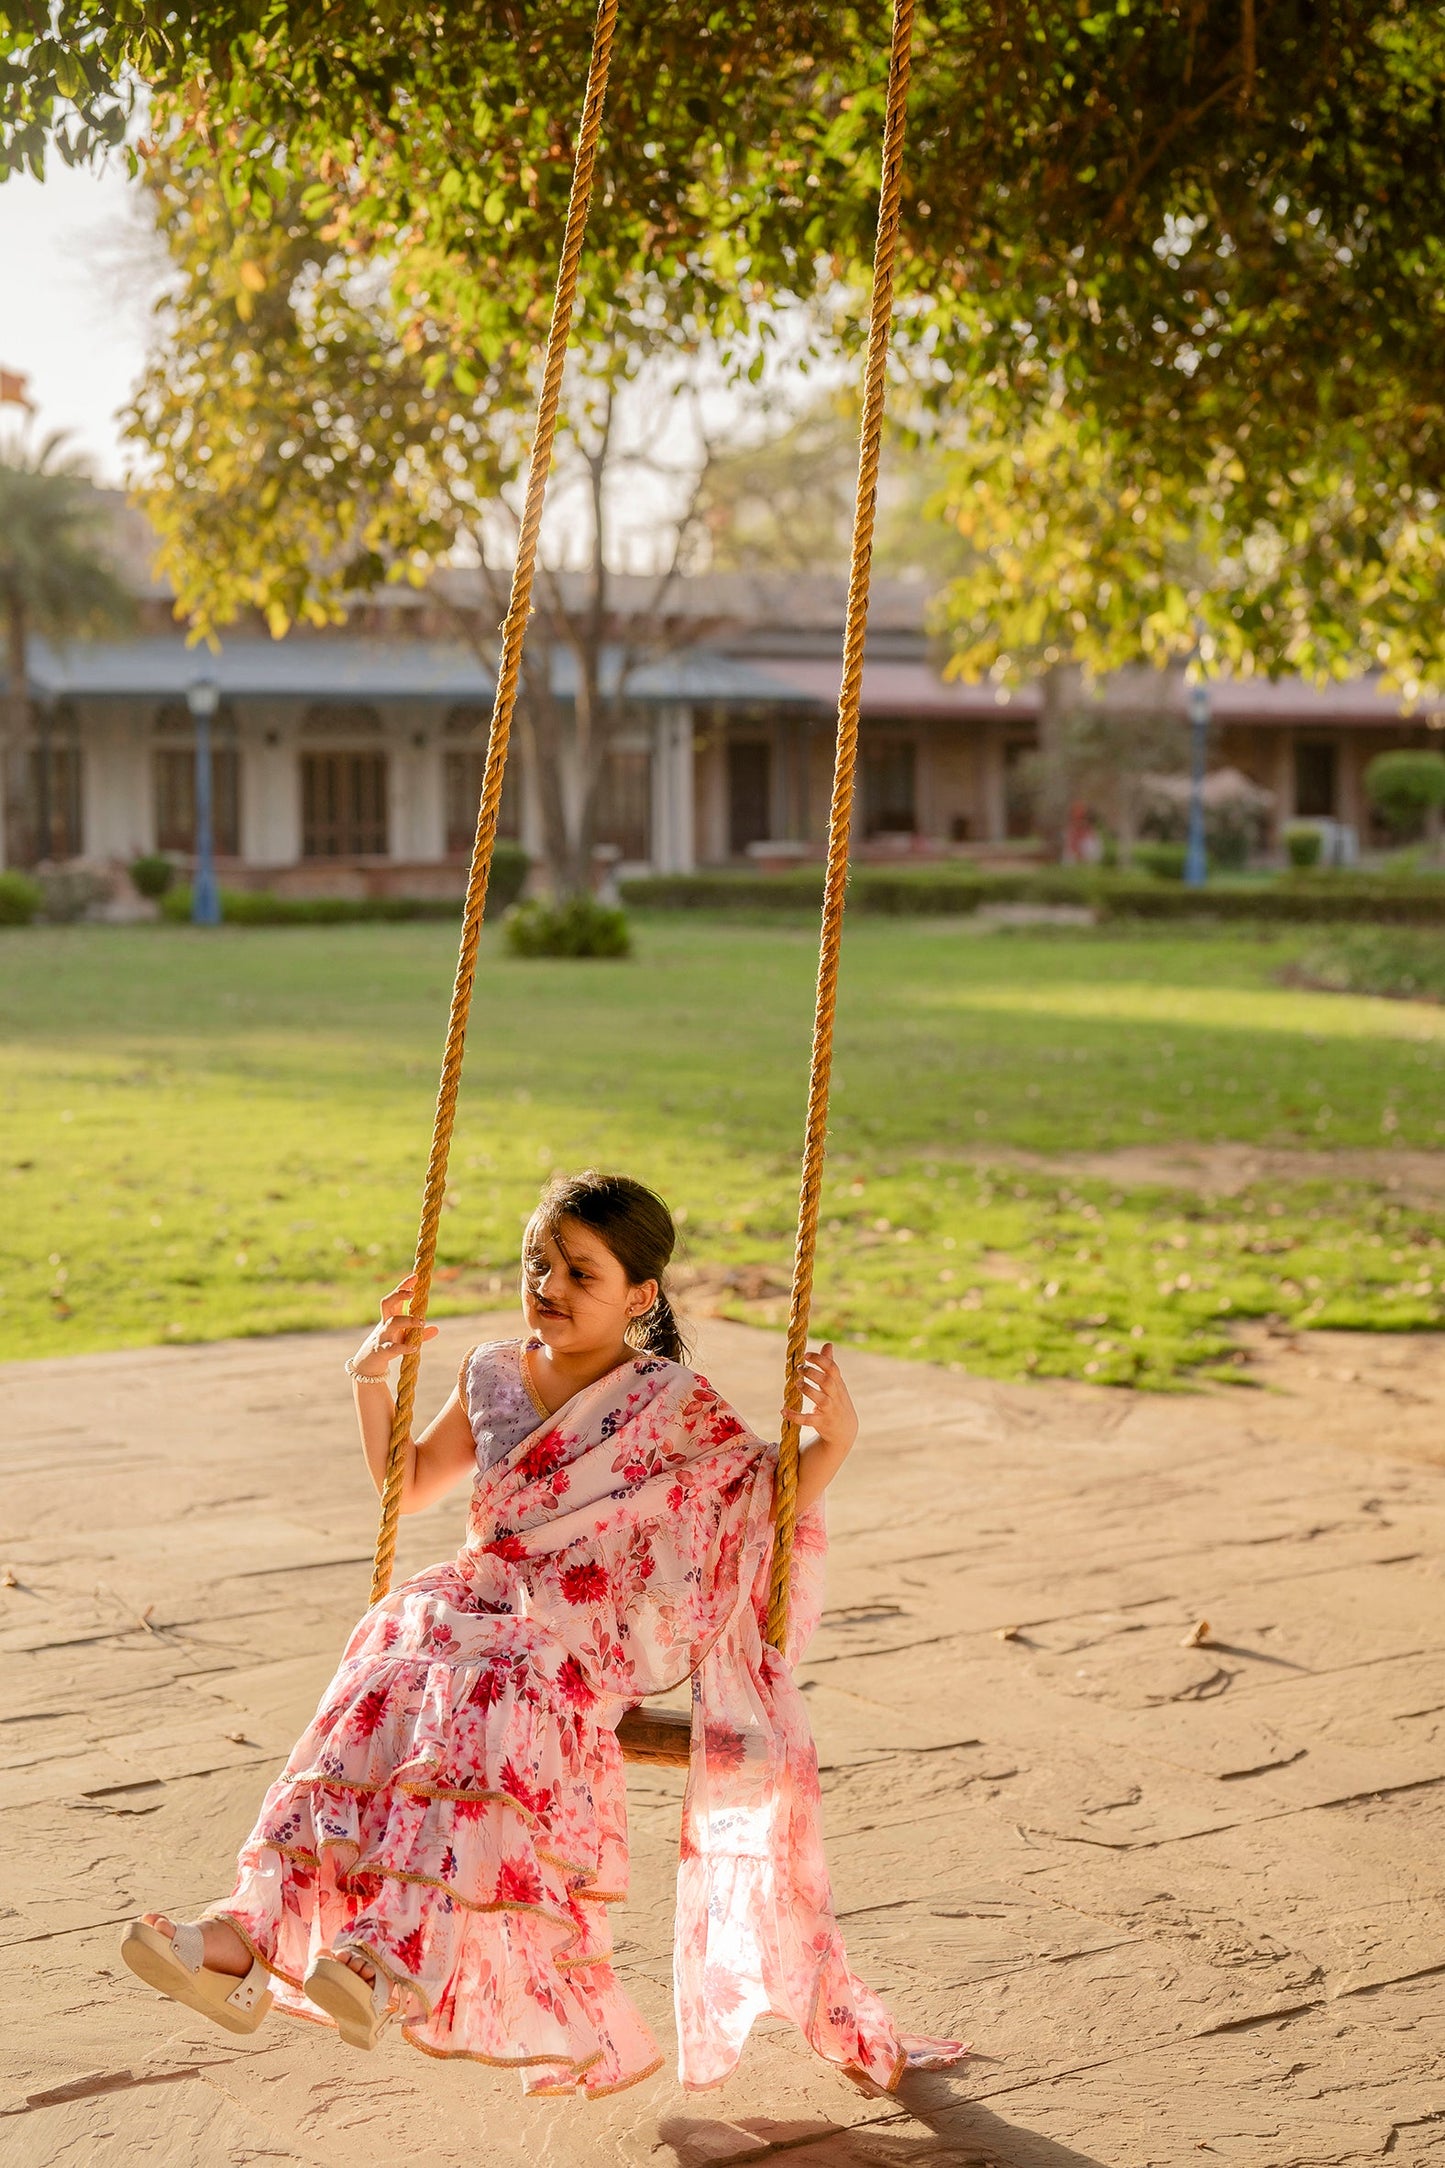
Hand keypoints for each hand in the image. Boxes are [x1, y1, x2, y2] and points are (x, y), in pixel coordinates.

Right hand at [349, 1274, 438, 1378]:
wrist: (369, 1362)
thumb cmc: (388, 1345)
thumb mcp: (404, 1337)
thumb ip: (419, 1333)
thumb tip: (436, 1329)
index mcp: (390, 1317)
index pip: (395, 1298)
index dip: (403, 1286)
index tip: (415, 1276)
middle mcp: (385, 1323)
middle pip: (387, 1303)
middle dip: (398, 1296)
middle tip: (413, 1293)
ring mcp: (382, 1336)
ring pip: (392, 1323)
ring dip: (407, 1320)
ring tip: (421, 1322)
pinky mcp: (382, 1350)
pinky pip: (392, 1347)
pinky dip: (403, 1347)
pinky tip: (415, 1347)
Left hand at [781, 1343, 857, 1458]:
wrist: (845, 1431)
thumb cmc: (838, 1401)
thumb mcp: (836, 1383)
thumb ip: (830, 1364)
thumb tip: (828, 1344)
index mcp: (838, 1384)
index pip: (832, 1369)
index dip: (820, 1360)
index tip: (806, 1355)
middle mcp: (835, 1396)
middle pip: (826, 1382)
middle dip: (812, 1373)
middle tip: (799, 1369)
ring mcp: (829, 1410)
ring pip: (820, 1399)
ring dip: (807, 1390)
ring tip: (797, 1383)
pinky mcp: (821, 1423)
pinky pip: (807, 1420)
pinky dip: (795, 1416)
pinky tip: (783, 1410)